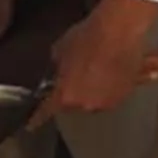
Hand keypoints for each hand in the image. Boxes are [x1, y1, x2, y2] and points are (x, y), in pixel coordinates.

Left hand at [30, 0, 157, 127]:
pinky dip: (108, 87)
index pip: (47, 111)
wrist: (119, 32)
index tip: (30, 125)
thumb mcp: (60, 50)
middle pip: (73, 105)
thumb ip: (57, 68)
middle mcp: (86, 105)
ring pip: (93, 101)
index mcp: (66, 95)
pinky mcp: (127, 96)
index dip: (37, 118)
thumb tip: (58, 72)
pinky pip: (111, 95)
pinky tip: (110, 70)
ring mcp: (108, 102)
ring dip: (91, 91)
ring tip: (96, 71)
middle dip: (71, 94)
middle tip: (74, 77)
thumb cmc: (86, 38)